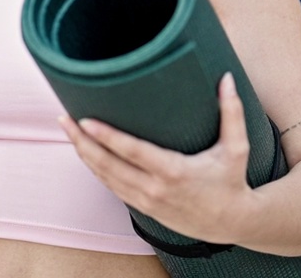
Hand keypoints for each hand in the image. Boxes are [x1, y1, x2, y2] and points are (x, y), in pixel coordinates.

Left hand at [59, 73, 259, 244]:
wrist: (232, 222)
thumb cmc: (232, 181)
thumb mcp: (237, 148)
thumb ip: (231, 112)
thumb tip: (226, 78)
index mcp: (174, 172)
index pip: (132, 151)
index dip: (106, 137)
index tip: (85, 121)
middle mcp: (155, 188)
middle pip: (108, 165)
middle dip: (82, 142)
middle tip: (64, 119)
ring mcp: (146, 201)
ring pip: (105, 178)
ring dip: (84, 155)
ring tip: (68, 131)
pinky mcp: (144, 208)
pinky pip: (112, 187)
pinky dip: (96, 170)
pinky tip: (85, 153)